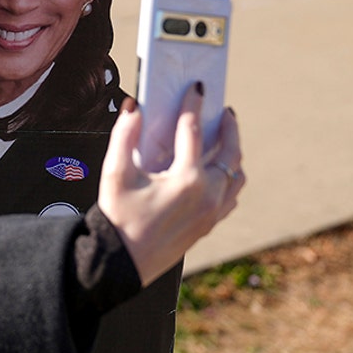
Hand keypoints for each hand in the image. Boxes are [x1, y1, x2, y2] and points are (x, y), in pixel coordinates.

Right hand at [98, 86, 243, 285]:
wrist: (121, 263)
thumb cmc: (118, 220)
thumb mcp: (116, 173)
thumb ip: (125, 135)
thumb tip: (134, 108)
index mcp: (187, 179)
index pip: (194, 131)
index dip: (194, 105)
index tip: (197, 89)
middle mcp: (207, 195)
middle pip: (230, 152)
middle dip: (229, 128)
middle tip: (225, 112)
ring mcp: (211, 212)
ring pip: (236, 176)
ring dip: (233, 155)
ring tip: (225, 141)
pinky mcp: (208, 225)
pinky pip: (230, 196)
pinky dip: (229, 179)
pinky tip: (220, 174)